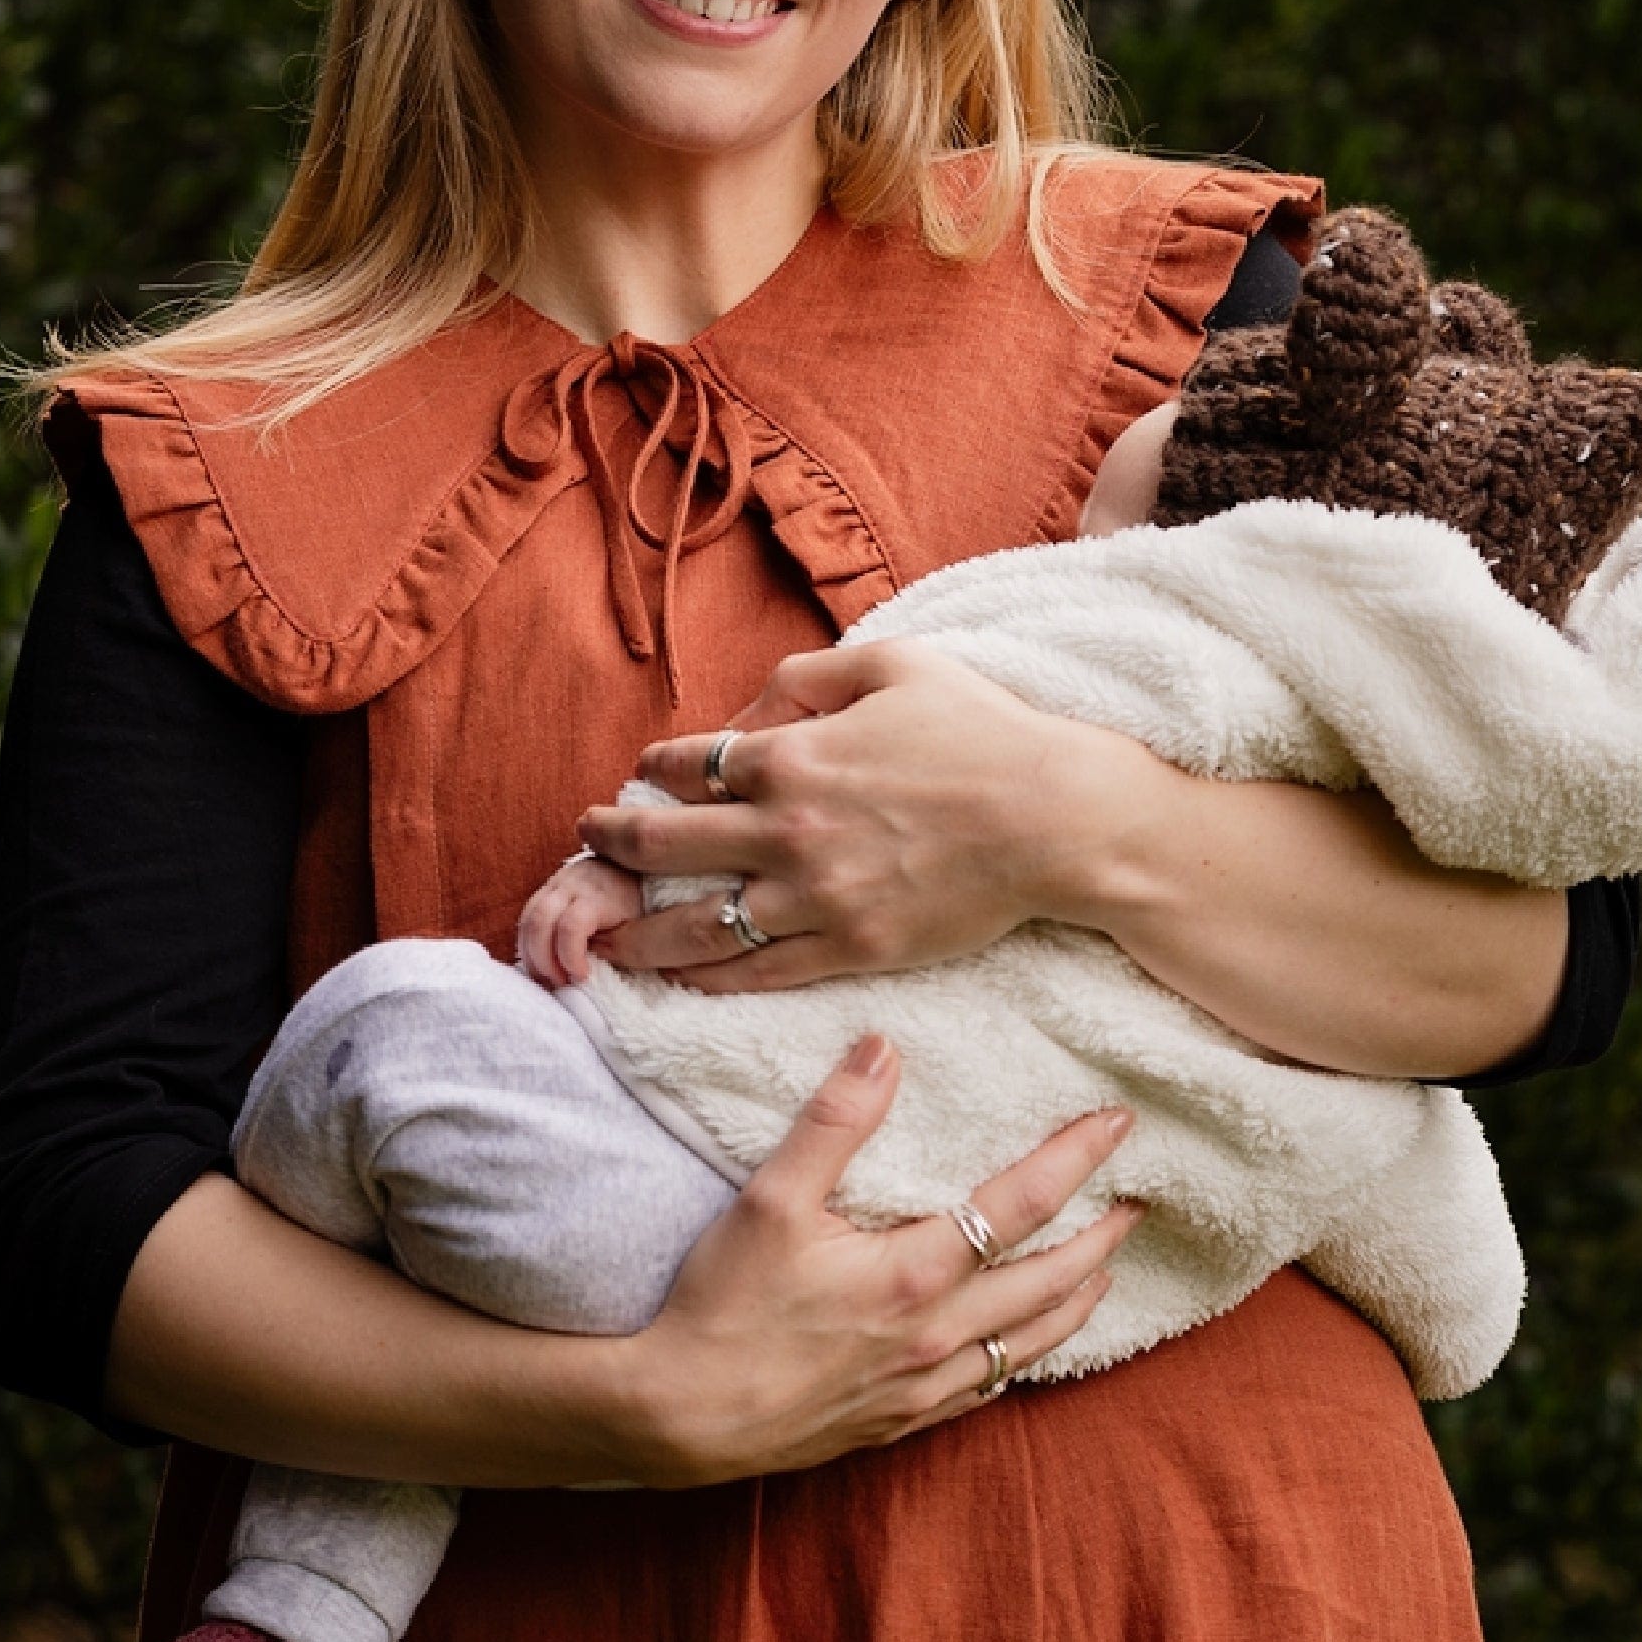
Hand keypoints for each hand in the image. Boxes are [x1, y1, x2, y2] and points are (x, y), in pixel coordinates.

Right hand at [517, 852, 646, 986]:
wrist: (633, 864)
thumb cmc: (640, 901)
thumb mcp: (638, 923)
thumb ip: (621, 944)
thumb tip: (598, 974)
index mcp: (596, 895)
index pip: (571, 925)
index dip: (570, 956)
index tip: (582, 977)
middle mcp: (569, 885)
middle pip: (539, 922)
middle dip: (544, 960)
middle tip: (561, 984)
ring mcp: (554, 885)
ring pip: (526, 922)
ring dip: (532, 957)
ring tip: (549, 979)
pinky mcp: (545, 891)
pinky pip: (526, 920)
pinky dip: (529, 946)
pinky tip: (542, 965)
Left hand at [576, 637, 1116, 990]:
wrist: (1054, 818)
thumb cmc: (980, 730)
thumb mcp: (891, 663)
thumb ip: (802, 679)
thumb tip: (744, 717)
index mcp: (791, 756)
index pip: (687, 765)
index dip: (653, 768)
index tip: (642, 775)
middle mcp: (786, 830)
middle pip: (663, 846)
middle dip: (610, 843)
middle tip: (586, 842)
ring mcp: (815, 897)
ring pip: (695, 925)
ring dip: (637, 931)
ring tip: (604, 936)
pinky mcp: (849, 949)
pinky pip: (757, 970)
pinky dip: (706, 977)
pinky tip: (679, 977)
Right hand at [617, 1033, 1142, 1484]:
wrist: (680, 1418)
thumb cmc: (722, 1306)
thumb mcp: (769, 1199)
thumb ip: (833, 1122)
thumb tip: (884, 1048)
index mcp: (913, 1275)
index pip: (1019, 1205)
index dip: (1074, 1160)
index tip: (1117, 1125)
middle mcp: (936, 1336)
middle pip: (1046, 1283)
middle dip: (1099, 1239)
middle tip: (1138, 1206)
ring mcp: (923, 1388)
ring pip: (1029, 1344)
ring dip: (1075, 1302)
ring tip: (1104, 1273)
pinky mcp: (899, 1423)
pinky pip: (988, 1389)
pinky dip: (1024, 1358)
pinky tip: (1026, 1347)